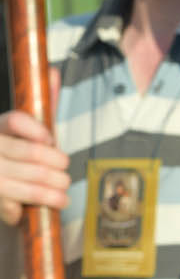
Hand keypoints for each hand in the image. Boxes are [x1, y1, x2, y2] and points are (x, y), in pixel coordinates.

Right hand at [0, 77, 67, 226]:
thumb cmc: (14, 155)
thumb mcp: (25, 129)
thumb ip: (41, 105)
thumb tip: (53, 72)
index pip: (16, 120)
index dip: (39, 131)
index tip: (51, 140)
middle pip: (33, 154)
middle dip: (57, 164)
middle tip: (65, 171)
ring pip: (33, 180)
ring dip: (55, 189)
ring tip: (64, 193)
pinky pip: (19, 204)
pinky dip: (36, 207)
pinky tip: (46, 206)